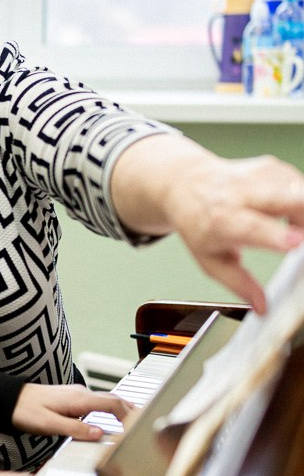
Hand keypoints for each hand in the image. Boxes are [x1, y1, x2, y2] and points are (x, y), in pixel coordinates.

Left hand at [12, 383, 131, 440]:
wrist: (8, 399)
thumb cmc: (25, 411)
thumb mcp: (49, 425)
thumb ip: (75, 429)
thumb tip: (100, 434)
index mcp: (78, 399)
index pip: (113, 405)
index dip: (129, 416)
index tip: (140, 428)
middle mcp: (81, 393)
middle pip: (114, 400)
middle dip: (131, 411)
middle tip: (146, 424)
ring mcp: (76, 395)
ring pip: (106, 400)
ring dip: (121, 409)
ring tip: (134, 422)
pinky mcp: (71, 399)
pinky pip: (97, 403)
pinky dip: (109, 410)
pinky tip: (111, 419)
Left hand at [164, 152, 303, 313]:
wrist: (184, 184)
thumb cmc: (197, 223)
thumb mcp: (209, 260)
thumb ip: (239, 284)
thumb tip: (263, 307)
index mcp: (221, 221)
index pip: (252, 227)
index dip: (277, 235)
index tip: (297, 242)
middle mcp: (239, 194)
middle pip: (281, 197)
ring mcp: (256, 176)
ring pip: (297, 188)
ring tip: (299, 232)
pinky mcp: (271, 167)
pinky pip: (297, 183)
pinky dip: (302, 200)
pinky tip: (295, 214)